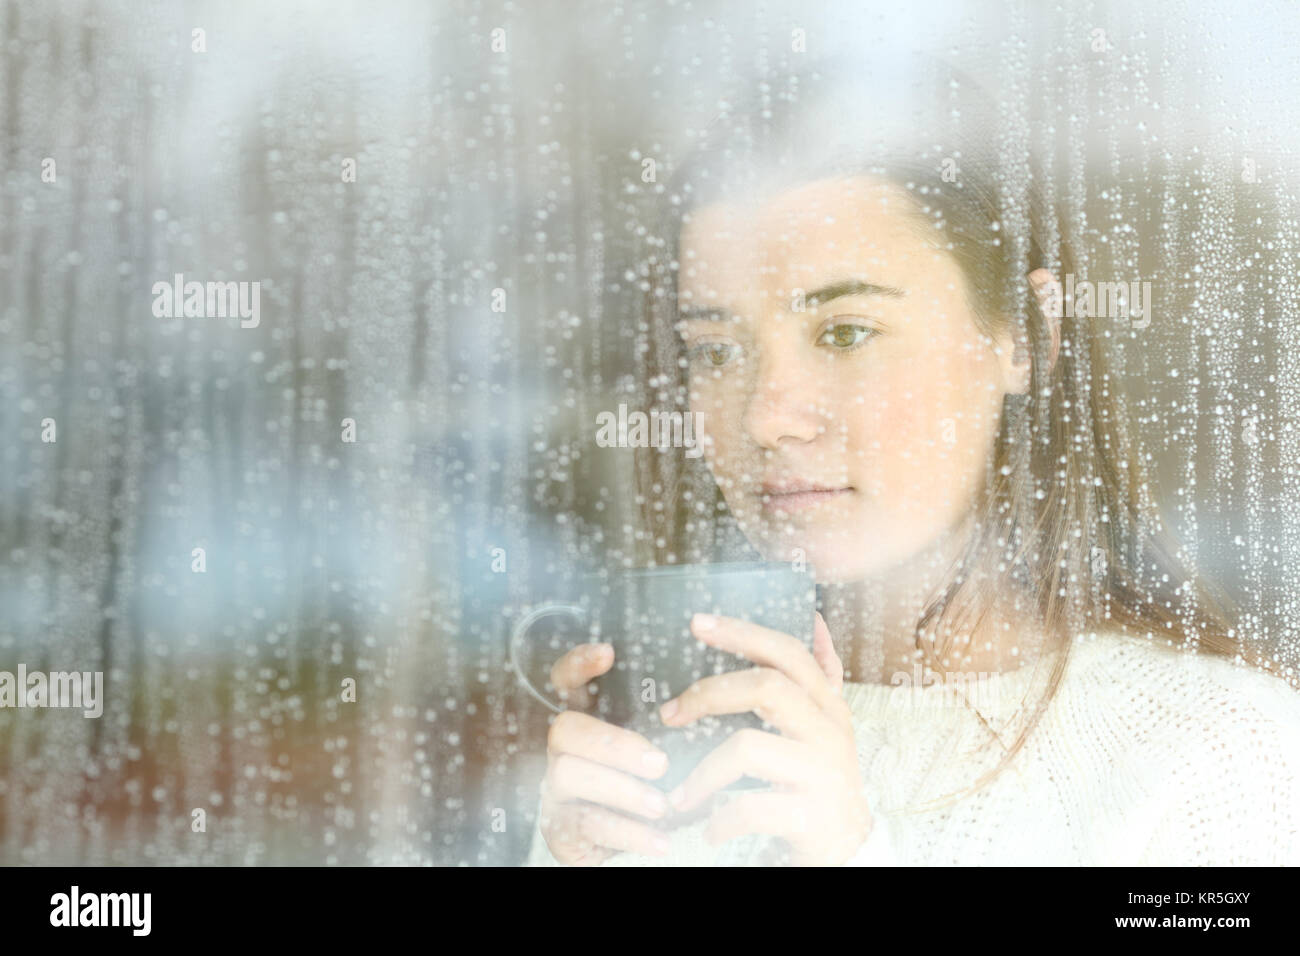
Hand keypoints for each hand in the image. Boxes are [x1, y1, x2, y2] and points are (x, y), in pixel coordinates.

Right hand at [536, 642, 673, 864]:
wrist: (628, 849)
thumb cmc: (646, 790)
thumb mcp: (654, 756)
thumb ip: (664, 731)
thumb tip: (703, 711)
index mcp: (585, 722)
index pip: (565, 682)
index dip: (578, 664)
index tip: (607, 653)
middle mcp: (561, 751)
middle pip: (565, 728)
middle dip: (612, 742)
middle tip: (659, 762)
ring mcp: (554, 789)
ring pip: (569, 774)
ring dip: (622, 789)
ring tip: (661, 805)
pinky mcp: (559, 828)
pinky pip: (586, 824)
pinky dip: (628, 833)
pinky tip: (659, 840)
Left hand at [658, 612, 872, 865]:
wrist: (851, 850)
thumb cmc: (819, 780)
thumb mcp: (825, 725)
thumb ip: (817, 677)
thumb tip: (813, 619)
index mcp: (827, 704)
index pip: (787, 653)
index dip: (742, 633)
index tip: (698, 623)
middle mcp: (831, 731)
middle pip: (767, 687)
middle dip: (709, 693)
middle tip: (670, 712)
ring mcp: (825, 773)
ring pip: (747, 748)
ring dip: (702, 774)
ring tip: (681, 795)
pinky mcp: (813, 816)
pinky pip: (749, 806)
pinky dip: (719, 819)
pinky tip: (711, 829)